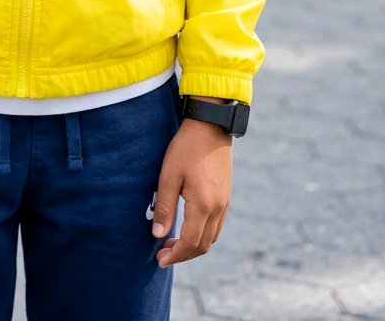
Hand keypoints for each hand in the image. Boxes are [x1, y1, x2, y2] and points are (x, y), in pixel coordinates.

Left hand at [152, 119, 231, 267]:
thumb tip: (157, 235)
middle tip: (163, 254)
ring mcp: (225, 203)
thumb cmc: (186, 148)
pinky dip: (202, 235)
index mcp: (204, 205)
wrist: (211, 125)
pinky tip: (187, 228)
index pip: (190, 243)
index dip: (175, 255)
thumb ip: (164, 206)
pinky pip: (216, 226)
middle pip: (203, 245)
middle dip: (183, 255)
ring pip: (212, 238)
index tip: (159, 260)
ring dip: (193, 246)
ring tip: (172, 243)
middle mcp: (218, 208)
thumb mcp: (169, 175)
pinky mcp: (226, 197)